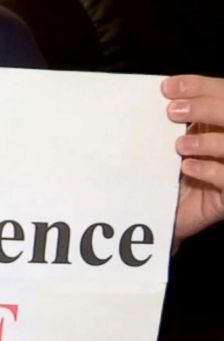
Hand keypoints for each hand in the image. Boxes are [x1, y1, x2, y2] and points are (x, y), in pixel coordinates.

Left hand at [162, 75, 223, 245]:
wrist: (167, 215)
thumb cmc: (170, 174)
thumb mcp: (169, 143)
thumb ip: (175, 121)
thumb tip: (161, 94)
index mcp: (219, 122)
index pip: (221, 93)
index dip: (199, 86)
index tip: (167, 87)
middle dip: (205, 107)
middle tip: (171, 112)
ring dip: (207, 141)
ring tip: (180, 146)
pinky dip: (209, 170)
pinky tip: (188, 167)